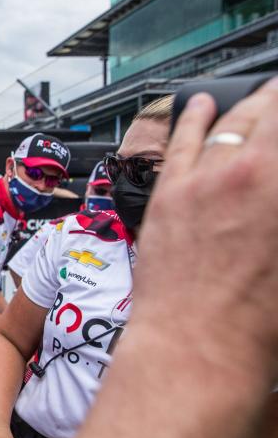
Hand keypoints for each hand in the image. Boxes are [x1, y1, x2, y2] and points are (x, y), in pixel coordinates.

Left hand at [134, 81, 277, 371]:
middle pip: (273, 113)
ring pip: (232, 121)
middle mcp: (250, 174)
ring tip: (267, 92)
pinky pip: (182, 141)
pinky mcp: (169, 193)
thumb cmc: (258, 319)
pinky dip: (194, 117)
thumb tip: (271, 201)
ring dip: (254, 102)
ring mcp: (205, 180)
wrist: (196, 345)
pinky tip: (201, 103)